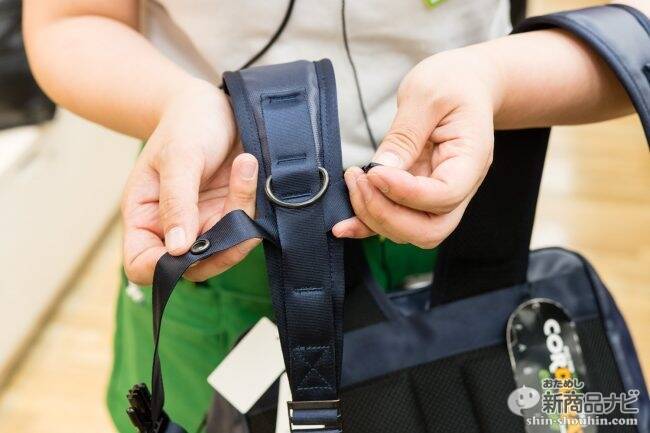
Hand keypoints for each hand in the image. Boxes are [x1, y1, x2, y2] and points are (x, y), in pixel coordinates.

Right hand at [122, 80, 259, 283]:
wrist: (216, 103)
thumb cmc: (186, 124)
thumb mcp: (178, 158)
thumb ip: (177, 203)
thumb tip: (177, 250)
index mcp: (145, 217)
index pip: (142, 265)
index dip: (162, 271)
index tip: (189, 251)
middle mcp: (174, 227)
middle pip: (195, 265)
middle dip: (221, 243)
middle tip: (236, 205)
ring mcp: (207, 222)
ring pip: (227, 247)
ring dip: (242, 215)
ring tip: (245, 166)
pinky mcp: (232, 213)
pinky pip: (248, 225)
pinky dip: (252, 201)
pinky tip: (249, 167)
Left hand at [333, 50, 497, 247]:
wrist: (466, 85)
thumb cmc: (453, 83)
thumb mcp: (427, 95)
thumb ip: (405, 134)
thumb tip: (380, 170)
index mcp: (471, 159)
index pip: (445, 195)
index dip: (406, 192)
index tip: (373, 172)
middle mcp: (460, 187)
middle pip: (430, 229)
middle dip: (387, 214)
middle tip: (359, 181)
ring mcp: (439, 196)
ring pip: (411, 231)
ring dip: (374, 217)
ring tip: (353, 182)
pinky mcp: (417, 196)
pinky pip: (395, 221)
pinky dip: (368, 225)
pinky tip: (343, 225)